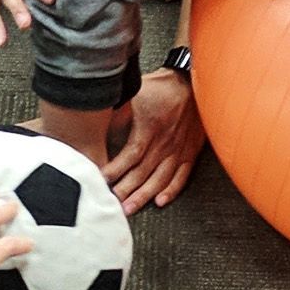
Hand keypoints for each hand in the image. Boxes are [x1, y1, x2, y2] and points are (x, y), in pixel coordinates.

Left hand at [103, 68, 204, 214]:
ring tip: (130, 208)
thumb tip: (97, 123)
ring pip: (160, 179)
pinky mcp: (190, 152)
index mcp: (150, 128)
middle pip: (142, 172)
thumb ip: (118, 112)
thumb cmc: (161, 87)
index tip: (100, 181)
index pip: (130, 155)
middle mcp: (165, 142)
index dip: (114, 170)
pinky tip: (160, 201)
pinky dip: (172, 190)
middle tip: (111, 204)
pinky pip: (182, 176)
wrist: (192, 82)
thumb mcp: (136, 93)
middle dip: (125, 190)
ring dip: (144, 195)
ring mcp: (179, 149)